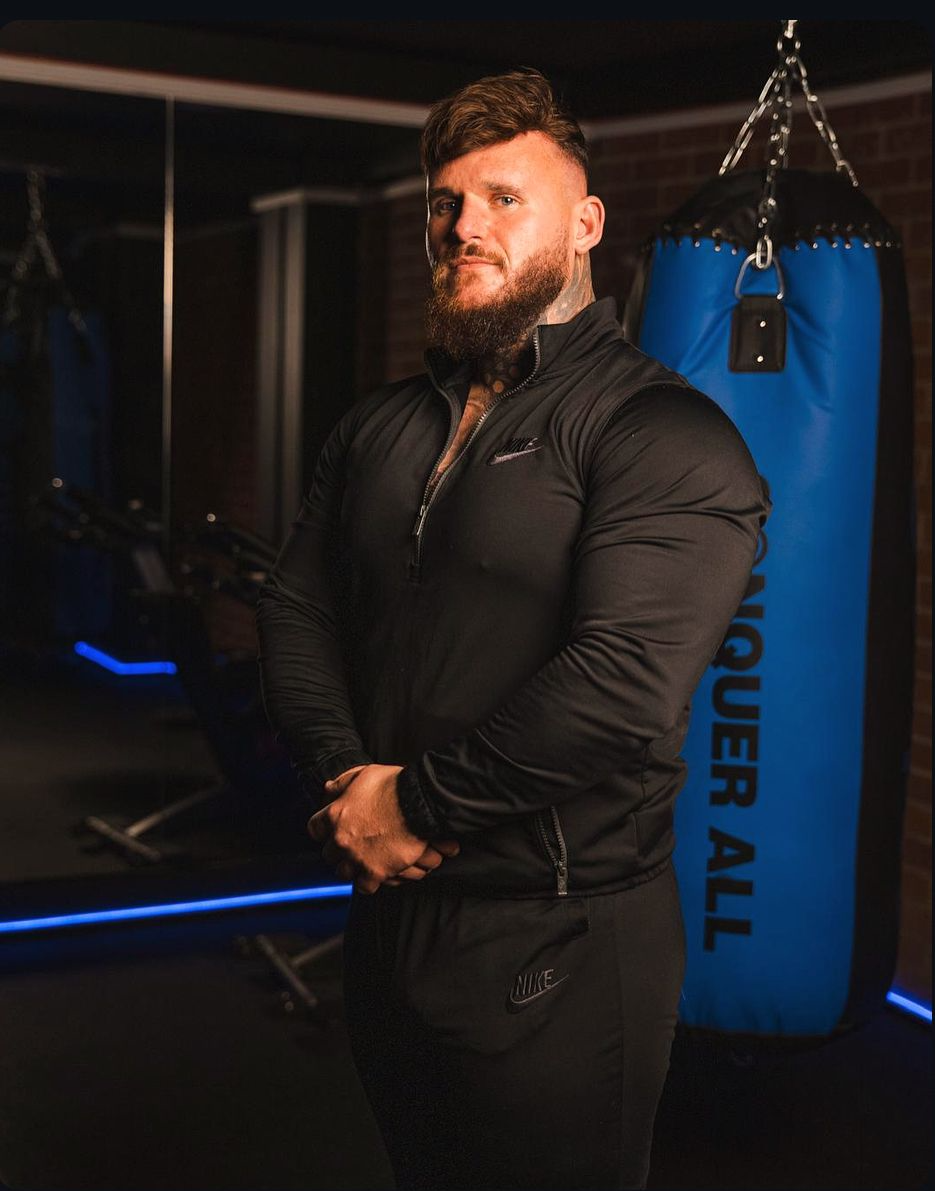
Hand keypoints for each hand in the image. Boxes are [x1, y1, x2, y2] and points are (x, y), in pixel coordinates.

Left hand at [309, 764, 458, 893]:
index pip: (315, 828)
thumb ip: (343, 782)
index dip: (323, 829)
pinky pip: (364, 887)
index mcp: (336, 815)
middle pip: (328, 854)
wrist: (420, 803)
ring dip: (351, 867)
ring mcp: (357, 858)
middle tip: (351, 844)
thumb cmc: (396, 786)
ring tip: (362, 860)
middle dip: (338, 850)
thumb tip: (329, 788)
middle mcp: (342, 839)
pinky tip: (375, 874)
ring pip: (343, 872)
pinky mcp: (375, 872)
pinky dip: (368, 882)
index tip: (330, 829)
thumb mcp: (364, 774)